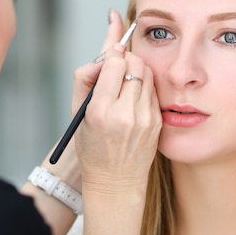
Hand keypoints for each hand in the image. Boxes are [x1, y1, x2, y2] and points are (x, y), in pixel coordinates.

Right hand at [74, 9, 161, 195]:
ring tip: (125, 84)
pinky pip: (153, 89)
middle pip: (134, 63)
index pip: (114, 63)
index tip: (111, 55)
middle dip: (125, 59)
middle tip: (117, 68)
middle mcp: (124, 114)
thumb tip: (105, 52)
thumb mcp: (78, 113)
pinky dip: (143, 87)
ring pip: (147, 73)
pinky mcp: (157, 122)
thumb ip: (86, 77)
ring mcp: (145, 118)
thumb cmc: (92, 146)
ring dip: (136, 70)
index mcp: (100, 111)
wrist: (115, 182)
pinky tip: (134, 99)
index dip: (112, 54)